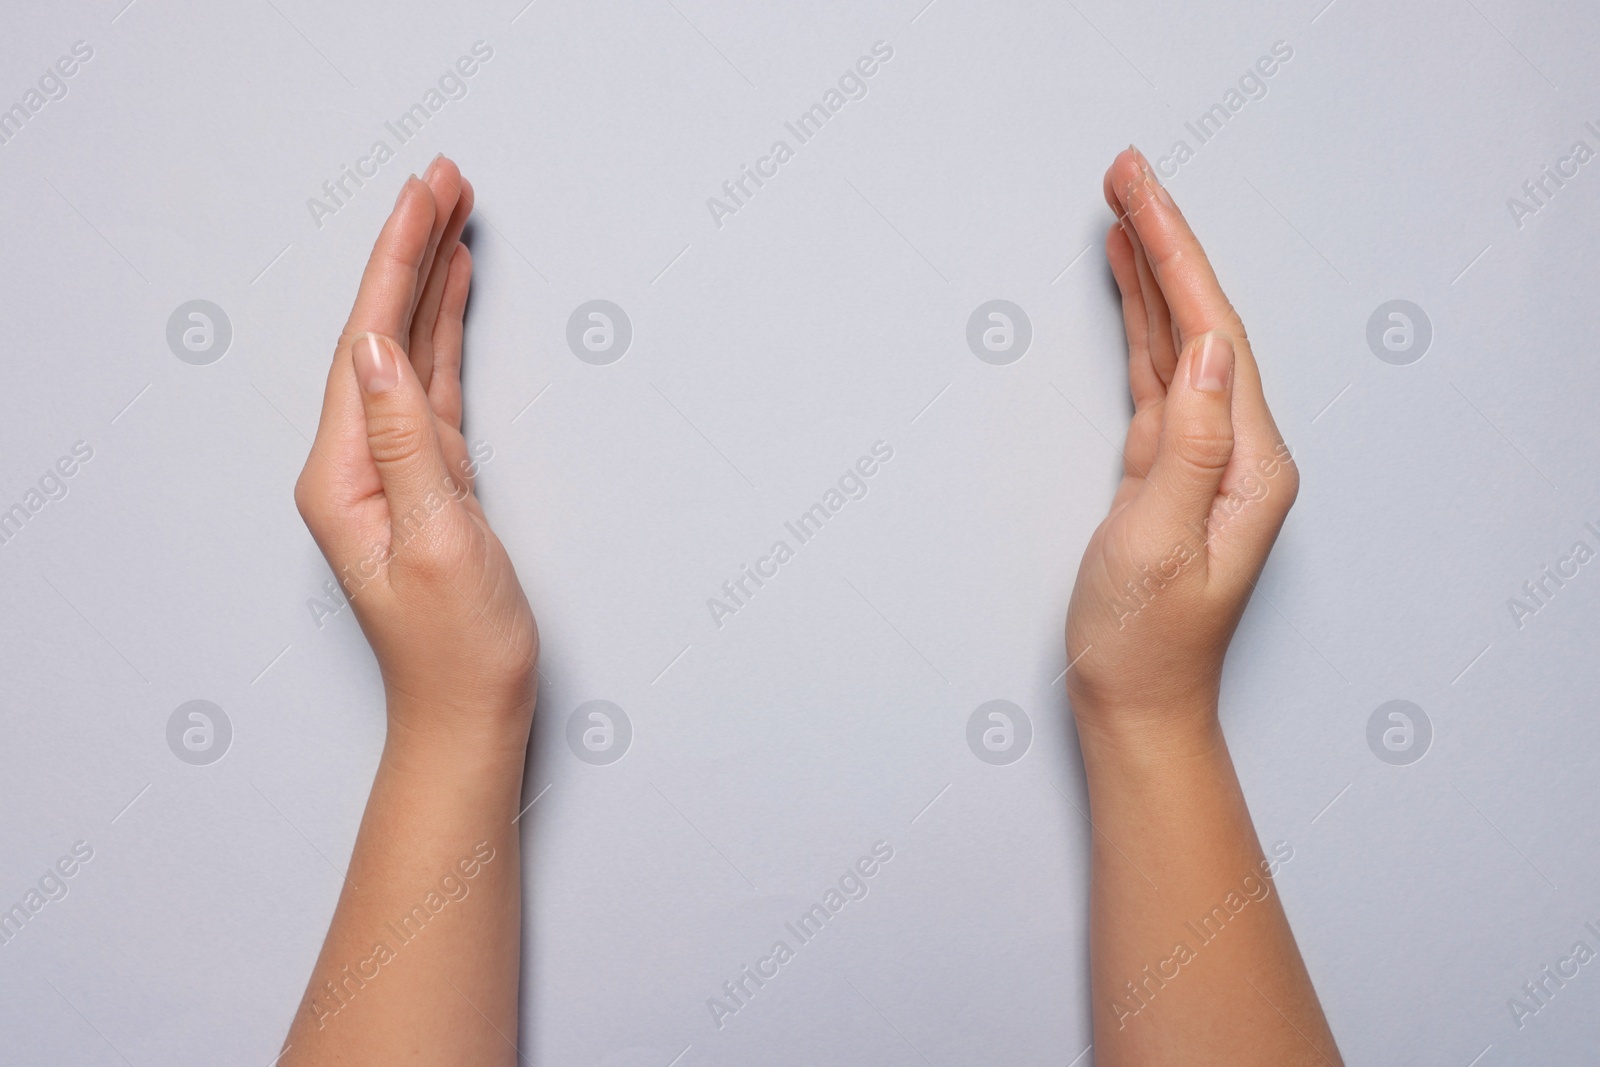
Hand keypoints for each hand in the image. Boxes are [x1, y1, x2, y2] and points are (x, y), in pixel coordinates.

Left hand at [294, 156, 537, 742]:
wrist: (472, 712)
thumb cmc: (458, 647)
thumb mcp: (437, 541)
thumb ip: (406, 441)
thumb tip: (375, 348)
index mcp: (345, 474)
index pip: (365, 343)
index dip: (396, 261)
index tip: (426, 195)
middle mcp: (357, 462)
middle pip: (379, 330)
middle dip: (411, 249)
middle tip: (446, 177)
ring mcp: (391, 468)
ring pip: (406, 350)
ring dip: (428, 279)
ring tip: (452, 213)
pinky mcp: (429, 479)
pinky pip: (431, 384)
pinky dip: (443, 331)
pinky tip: (452, 295)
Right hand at [1065, 148, 1296, 743]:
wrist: (1137, 705)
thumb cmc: (1146, 642)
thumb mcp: (1162, 544)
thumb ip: (1190, 445)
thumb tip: (1210, 352)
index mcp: (1250, 463)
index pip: (1218, 334)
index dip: (1177, 257)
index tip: (1138, 195)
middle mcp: (1238, 450)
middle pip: (1205, 322)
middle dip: (1164, 243)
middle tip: (1124, 174)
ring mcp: (1204, 457)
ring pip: (1181, 342)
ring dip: (1153, 275)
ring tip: (1122, 211)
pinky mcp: (1169, 468)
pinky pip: (1159, 376)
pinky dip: (1142, 326)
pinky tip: (1131, 293)